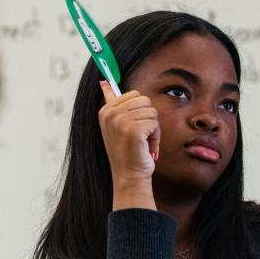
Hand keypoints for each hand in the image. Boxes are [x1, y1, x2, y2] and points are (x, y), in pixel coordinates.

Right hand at [98, 81, 159, 210]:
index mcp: (105, 110)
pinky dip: (155, 137)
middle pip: (144, 100)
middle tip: (139, 135)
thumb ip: (111, 101)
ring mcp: (120, 121)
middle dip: (147, 118)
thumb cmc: (126, 152)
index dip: (138, 111)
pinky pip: (155, 123)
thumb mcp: (114, 125)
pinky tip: (145, 147)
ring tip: (142, 142)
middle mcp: (110, 114)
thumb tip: (104, 82)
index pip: (133, 94)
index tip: (131, 127)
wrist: (129, 175)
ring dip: (152, 128)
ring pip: (151, 111)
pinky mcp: (133, 129)